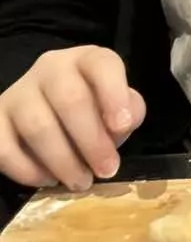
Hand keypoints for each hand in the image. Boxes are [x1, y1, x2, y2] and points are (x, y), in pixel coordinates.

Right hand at [0, 46, 146, 192]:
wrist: (44, 111)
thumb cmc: (89, 109)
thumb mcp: (115, 105)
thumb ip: (128, 111)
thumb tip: (123, 124)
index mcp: (85, 60)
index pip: (101, 64)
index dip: (114, 94)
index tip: (122, 127)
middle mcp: (50, 69)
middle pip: (70, 99)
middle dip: (91, 140)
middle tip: (106, 170)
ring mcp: (18, 93)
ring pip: (38, 126)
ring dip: (63, 160)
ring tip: (80, 181)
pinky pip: (5, 149)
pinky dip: (28, 170)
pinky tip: (48, 179)